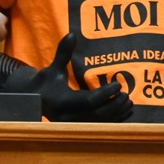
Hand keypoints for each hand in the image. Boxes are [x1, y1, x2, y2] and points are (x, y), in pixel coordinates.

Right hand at [4, 33, 132, 121]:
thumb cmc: (46, 82)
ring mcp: (73, 126)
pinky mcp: (78, 129)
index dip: (105, 93)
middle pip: (97, 114)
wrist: (35, 101)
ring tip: (128, 102)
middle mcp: (67, 117)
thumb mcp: (53, 68)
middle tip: (126, 94)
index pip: (89, 100)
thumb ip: (63, 53)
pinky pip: (99, 128)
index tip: (118, 84)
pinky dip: (114, 121)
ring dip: (117, 114)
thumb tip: (72, 34)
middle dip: (114, 105)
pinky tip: (125, 112)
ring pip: (100, 123)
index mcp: (62, 102)